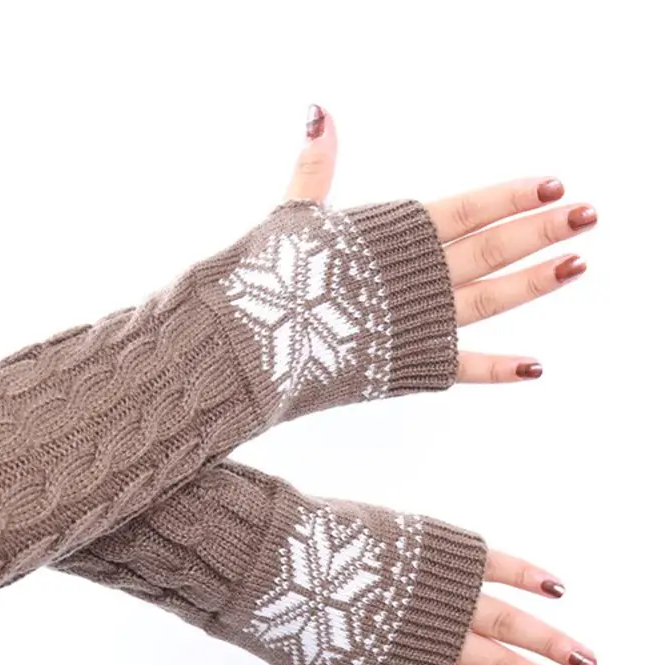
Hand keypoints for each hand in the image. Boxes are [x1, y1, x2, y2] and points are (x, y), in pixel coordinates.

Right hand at [288, 105, 595, 383]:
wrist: (255, 343)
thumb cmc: (268, 277)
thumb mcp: (291, 215)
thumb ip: (315, 169)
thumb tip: (318, 115)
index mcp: (394, 238)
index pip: (468, 210)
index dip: (511, 197)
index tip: (553, 183)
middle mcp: (419, 278)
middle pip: (492, 249)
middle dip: (542, 231)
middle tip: (589, 215)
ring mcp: (420, 323)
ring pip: (491, 299)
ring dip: (536, 282)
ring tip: (578, 264)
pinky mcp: (409, 364)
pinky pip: (463, 366)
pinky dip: (499, 368)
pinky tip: (536, 366)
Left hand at [312, 551, 597, 664]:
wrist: (281, 562)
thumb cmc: (289, 620)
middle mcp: (432, 635)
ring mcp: (438, 592)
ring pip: (509, 620)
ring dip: (551, 640)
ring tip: (588, 660)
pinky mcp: (435, 550)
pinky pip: (492, 562)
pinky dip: (526, 573)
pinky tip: (557, 587)